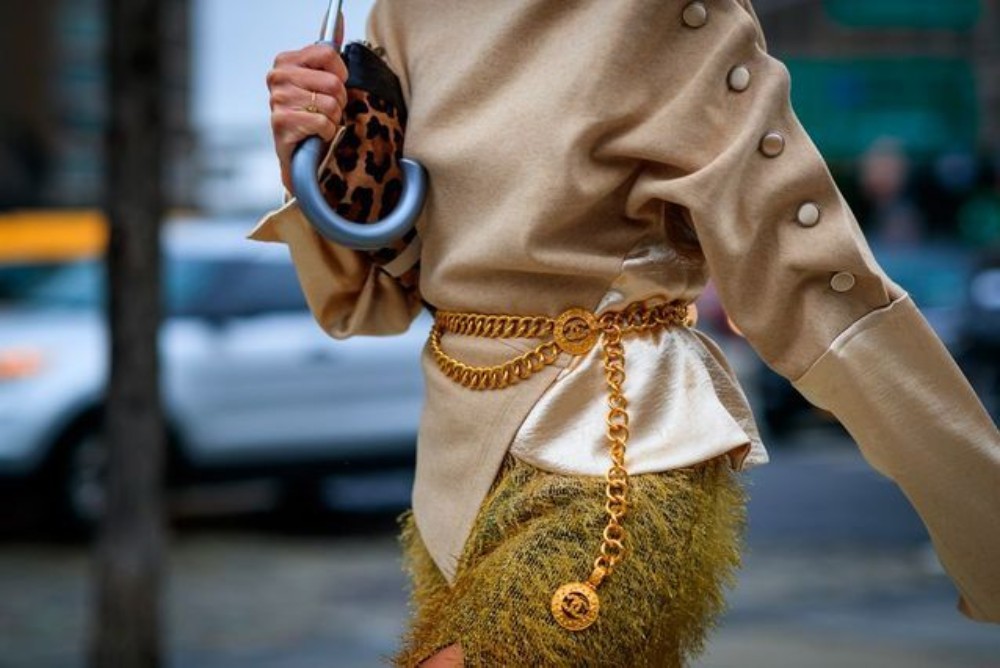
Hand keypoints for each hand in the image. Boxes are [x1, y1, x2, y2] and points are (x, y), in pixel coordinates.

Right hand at [266, 13, 347, 193]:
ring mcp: (277, 100)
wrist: (298, 155)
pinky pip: (323, 123)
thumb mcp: (319, 80)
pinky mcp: (282, 123)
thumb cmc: (310, 116)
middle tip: (327, 110)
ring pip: (330, 104)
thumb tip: (338, 18)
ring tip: (320, 123)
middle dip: (339, 101)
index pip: (327, 53)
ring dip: (333, 119)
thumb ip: (327, 52)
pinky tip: (315, 135)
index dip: (340, 74)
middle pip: (333, 82)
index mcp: (285, 62)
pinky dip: (327, 133)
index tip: (333, 86)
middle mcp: (278, 78)